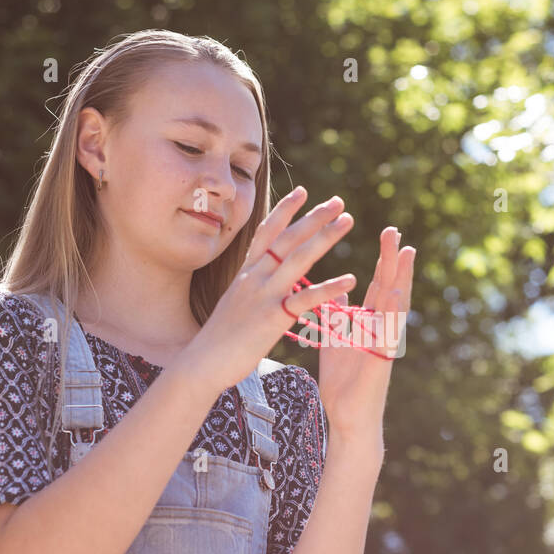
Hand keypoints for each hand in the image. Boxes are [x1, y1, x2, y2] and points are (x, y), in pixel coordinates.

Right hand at [179, 186, 356, 392]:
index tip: (302, 191)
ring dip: (325, 237)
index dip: (285, 211)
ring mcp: (264, 295)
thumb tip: (259, 277)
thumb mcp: (235, 303)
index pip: (267, 233)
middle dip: (314, 217)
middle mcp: (254, 277)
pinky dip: (330, 288)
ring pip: (298, 258)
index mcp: (246, 273)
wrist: (202, 362)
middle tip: (338, 201)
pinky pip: (306, 299)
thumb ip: (251, 287)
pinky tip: (351, 279)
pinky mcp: (273, 317)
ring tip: (347, 220)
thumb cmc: (218, 338)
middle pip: (288, 238)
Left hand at [316, 224, 414, 441]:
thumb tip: (338, 293)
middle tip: (396, 232)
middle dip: (393, 261)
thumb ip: (338, 316)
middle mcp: (382, 329)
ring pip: (396, 306)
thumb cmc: (343, 383)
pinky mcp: (382, 360)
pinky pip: (389, 333)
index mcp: (371, 324)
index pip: (380, 286)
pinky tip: (396, 294)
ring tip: (406, 253)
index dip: (385, 261)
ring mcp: (385, 343)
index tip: (389, 234)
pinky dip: (393, 313)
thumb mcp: (336, 341)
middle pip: (390, 288)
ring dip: (401, 279)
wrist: (347, 416)